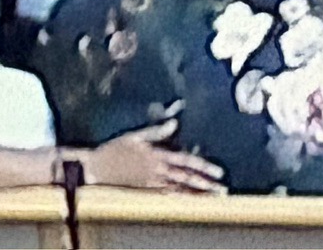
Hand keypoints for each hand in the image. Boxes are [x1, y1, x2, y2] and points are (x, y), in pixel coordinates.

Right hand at [79, 119, 224, 194]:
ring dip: (199, 194)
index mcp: (157, 155)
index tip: (218, 171)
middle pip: (187, 179)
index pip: (185, 161)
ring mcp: (154, 183)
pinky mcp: (149, 191)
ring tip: (214, 197)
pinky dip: (184, 198)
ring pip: (181, 190)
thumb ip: (156, 131)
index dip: (203, 166)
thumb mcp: (136, 135)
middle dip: (206, 185)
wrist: (99, 168)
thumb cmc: (117, 148)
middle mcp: (158, 171)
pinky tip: (194, 200)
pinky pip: (170, 196)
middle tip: (223, 190)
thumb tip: (174, 123)